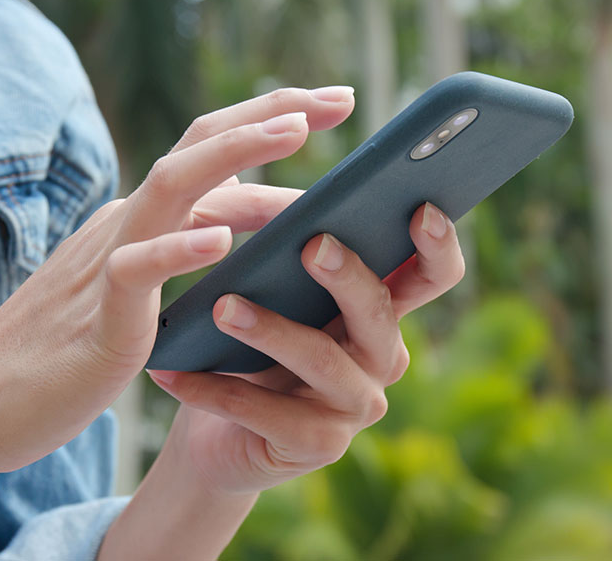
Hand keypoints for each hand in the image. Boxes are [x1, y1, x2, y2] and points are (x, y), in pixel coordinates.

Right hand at [0, 86, 354, 499]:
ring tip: (295, 131)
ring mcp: (112, 260)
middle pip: (200, 144)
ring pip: (171, 186)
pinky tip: (220, 241)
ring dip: (234, 152)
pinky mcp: (102, 316)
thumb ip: (190, 250)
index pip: (213, 152)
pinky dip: (177, 250)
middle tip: (340, 97)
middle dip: (271, 111)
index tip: (328, 105)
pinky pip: (136, 270)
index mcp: (148, 216)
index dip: (270, 121)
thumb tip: (254, 231)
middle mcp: (131, 221)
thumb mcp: (148, 285)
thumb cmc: (81, 344)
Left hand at [149, 202, 464, 495]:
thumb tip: (242, 166)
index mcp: (376, 310)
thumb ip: (275, 243)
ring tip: (222, 308)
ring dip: (271, 332)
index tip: (419, 208)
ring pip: (323, 361)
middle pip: (380, 312)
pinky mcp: (319, 445)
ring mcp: (354, 406)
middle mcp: (379, 357)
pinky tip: (175, 373)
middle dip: (349, 277)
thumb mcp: (269, 292)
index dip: (437, 246)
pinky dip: (220, 392)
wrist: (216, 426)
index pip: (430, 276)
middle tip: (312, 246)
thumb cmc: (249, 346)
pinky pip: (269, 415)